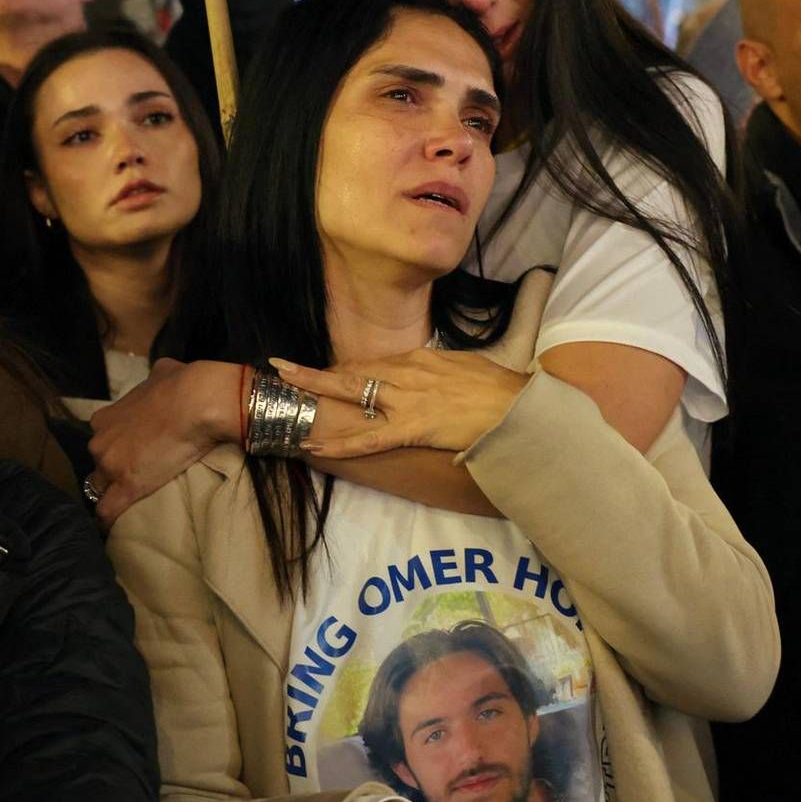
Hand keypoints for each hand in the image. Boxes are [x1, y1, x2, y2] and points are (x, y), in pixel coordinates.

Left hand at [85, 358, 241, 526]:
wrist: (196, 401)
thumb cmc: (182, 384)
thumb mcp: (161, 374)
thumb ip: (152, 384)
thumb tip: (162, 378)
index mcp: (104, 419)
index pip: (101, 441)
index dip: (116, 449)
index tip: (131, 453)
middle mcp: (100, 443)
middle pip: (98, 465)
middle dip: (113, 471)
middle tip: (137, 474)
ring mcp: (110, 467)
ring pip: (100, 489)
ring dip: (112, 494)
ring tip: (131, 502)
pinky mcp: (127, 488)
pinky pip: (107, 512)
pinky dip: (110, 520)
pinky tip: (116, 527)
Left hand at [275, 350, 531, 458]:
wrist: (518, 408)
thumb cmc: (500, 390)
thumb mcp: (467, 368)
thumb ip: (443, 370)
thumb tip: (435, 376)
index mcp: (421, 359)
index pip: (374, 364)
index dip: (346, 371)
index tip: (326, 375)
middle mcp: (407, 372)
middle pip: (353, 371)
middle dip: (316, 371)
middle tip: (282, 366)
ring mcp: (407, 398)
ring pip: (352, 392)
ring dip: (315, 390)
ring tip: (284, 386)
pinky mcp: (412, 426)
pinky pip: (369, 437)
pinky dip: (340, 442)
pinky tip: (314, 442)